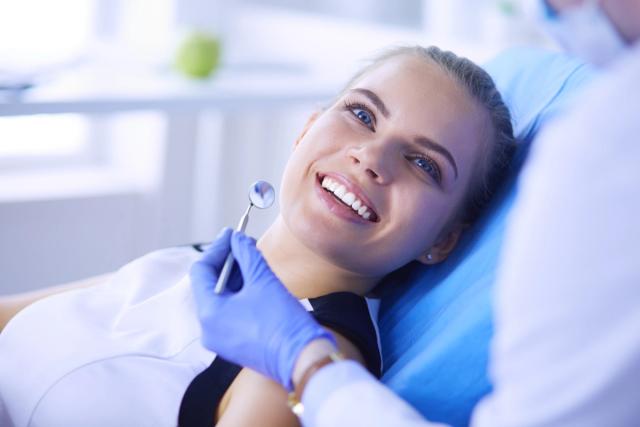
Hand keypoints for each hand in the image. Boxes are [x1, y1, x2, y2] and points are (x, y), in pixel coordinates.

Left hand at [190, 228, 336, 389]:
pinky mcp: (234, 344)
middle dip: (227, 261)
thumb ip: (246, 254)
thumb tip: (237, 239)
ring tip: (252, 259)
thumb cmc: (282, 321)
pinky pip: (229, 313)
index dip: (217, 248)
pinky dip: (239, 295)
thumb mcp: (263, 280)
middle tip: (244, 243)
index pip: (201, 270)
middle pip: (209, 285)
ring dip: (234, 277)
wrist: (302, 358)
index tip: (232, 233)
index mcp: (209, 313)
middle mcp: (208, 329)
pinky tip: (255, 280)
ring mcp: (220, 339)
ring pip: (220, 299)